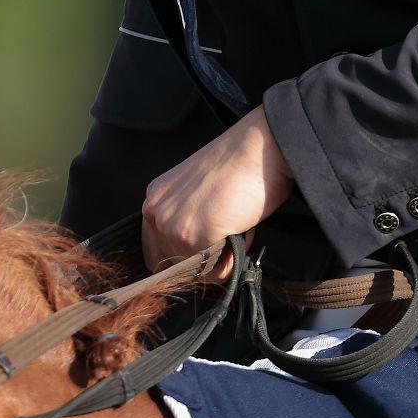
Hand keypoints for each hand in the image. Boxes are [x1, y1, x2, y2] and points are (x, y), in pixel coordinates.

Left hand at [141, 107, 295, 277]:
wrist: (261, 146)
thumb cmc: (240, 166)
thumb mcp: (200, 194)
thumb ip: (189, 221)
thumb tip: (197, 260)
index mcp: (156, 198)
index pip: (156, 253)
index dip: (185, 259)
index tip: (208, 253)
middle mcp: (155, 210)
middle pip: (172, 267)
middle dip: (203, 261)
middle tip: (225, 232)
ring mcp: (171, 223)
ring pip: (196, 271)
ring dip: (222, 258)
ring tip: (234, 223)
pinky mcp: (191, 234)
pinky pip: (215, 271)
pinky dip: (234, 258)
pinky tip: (239, 225)